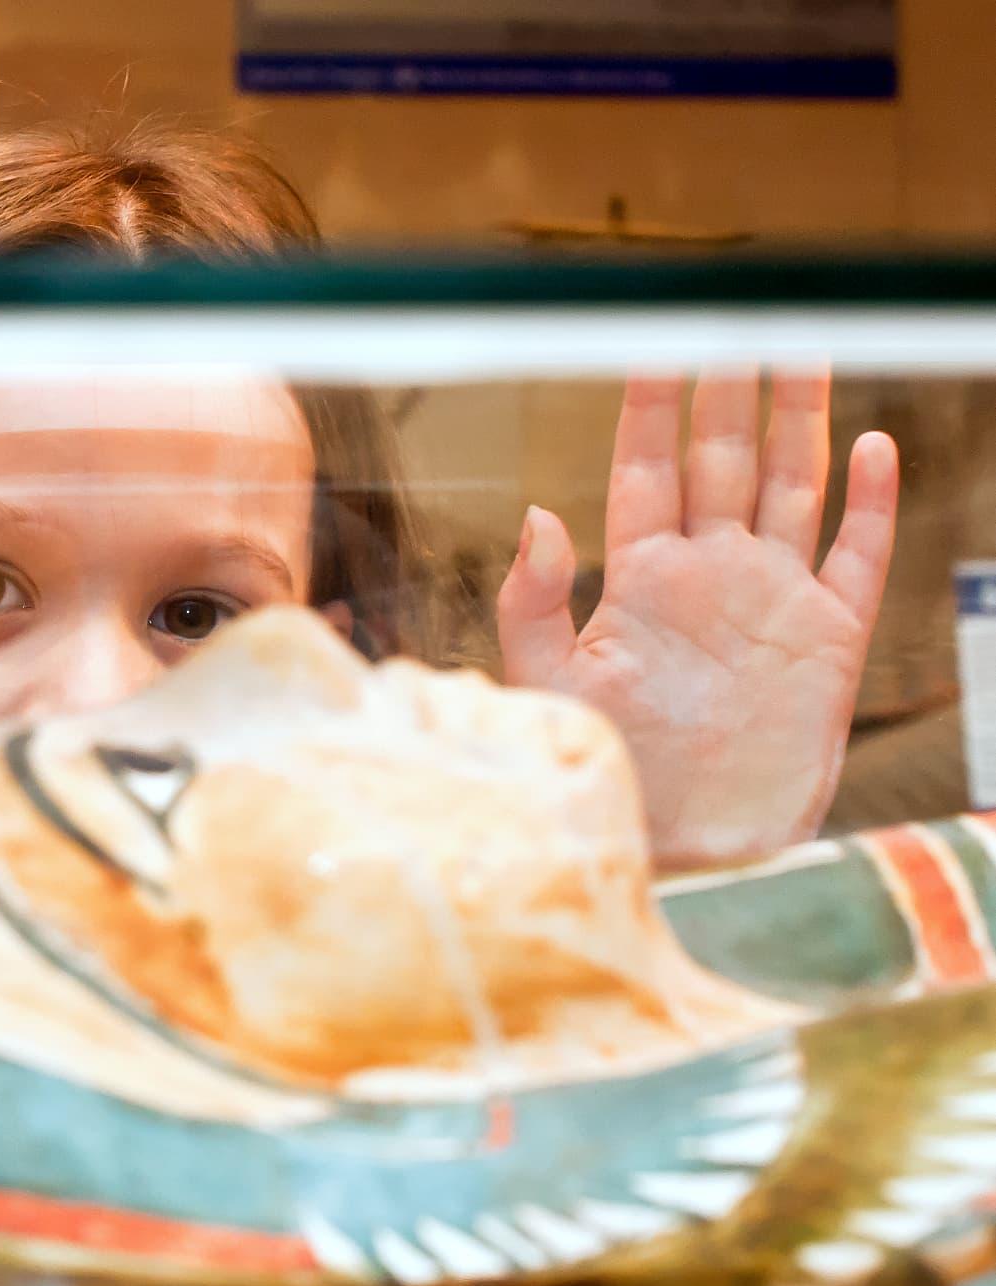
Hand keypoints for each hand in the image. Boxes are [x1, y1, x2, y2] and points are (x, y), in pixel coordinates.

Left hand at [496, 369, 897, 868]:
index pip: (646, 470)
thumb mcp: (550, 689)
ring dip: (800, 420)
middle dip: (729, 388)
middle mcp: (709, 575)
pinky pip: (856, 554)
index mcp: (640, 580)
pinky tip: (872, 443)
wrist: (685, 854)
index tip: (650, 337)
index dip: (651, 406)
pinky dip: (868, 502)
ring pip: (792, 486)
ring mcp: (773, 601)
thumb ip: (532, 602)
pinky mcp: (828, 640)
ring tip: (805, 346)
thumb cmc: (608, 776)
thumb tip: (536, 512)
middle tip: (737, 312)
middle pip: (724, 459)